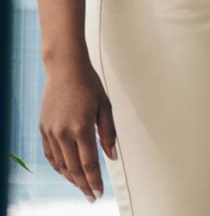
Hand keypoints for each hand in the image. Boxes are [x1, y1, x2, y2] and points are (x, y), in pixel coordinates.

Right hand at [40, 60, 116, 201]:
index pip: (89, 163)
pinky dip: (58, 166)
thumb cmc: (88, 84)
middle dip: (83, 184)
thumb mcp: (105, 106)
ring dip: (70, 177)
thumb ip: (108, 133)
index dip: (94, 180)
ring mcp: (50, 131)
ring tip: (81, 185)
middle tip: (91, 196)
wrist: (64, 69)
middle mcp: (63, 132)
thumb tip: (111, 155)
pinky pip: (50, 154)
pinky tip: (66, 171)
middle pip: (74, 168)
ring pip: (60, 164)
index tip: (99, 192)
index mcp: (82, 127)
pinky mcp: (43, 129)